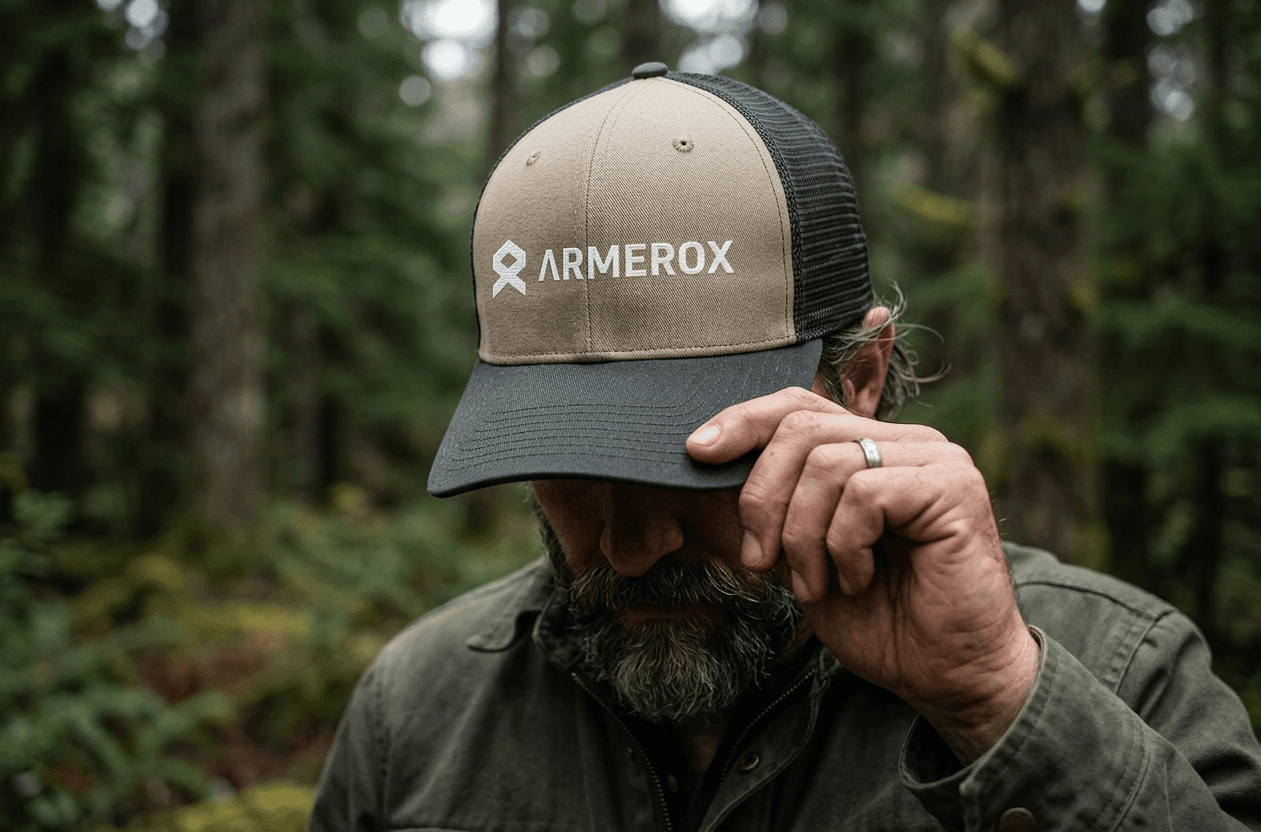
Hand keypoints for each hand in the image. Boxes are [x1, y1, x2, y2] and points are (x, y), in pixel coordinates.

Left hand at [687, 386, 1038, 760]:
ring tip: (816, 581)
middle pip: (801, 430)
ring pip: (827, 464)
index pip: (798, 406)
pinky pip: (864, 494)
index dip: (742, 422)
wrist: (944, 674)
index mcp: (875, 447)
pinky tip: (857, 579)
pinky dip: (843, 546)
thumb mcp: (804, 554)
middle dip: (762, 497)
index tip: (697, 453)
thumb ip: (775, 508)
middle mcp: (908, 442)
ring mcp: (936, 460)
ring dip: (802, 536)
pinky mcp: (953, 487)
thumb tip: (711, 462)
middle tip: (759, 558)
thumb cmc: (879, 617)